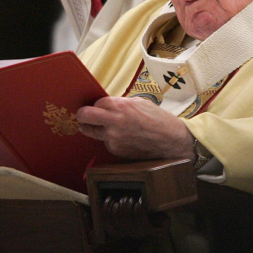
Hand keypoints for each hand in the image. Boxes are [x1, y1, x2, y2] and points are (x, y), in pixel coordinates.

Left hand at [77, 97, 192, 159]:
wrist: (170, 140)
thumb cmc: (158, 119)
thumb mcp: (139, 103)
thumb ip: (120, 104)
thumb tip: (106, 106)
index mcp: (121, 106)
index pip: (96, 103)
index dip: (97, 104)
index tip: (98, 107)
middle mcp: (114, 122)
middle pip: (84, 116)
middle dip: (82, 115)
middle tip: (82, 116)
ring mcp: (113, 138)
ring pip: (92, 132)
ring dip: (94, 129)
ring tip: (106, 127)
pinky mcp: (116, 150)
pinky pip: (106, 142)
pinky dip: (111, 140)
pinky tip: (124, 138)